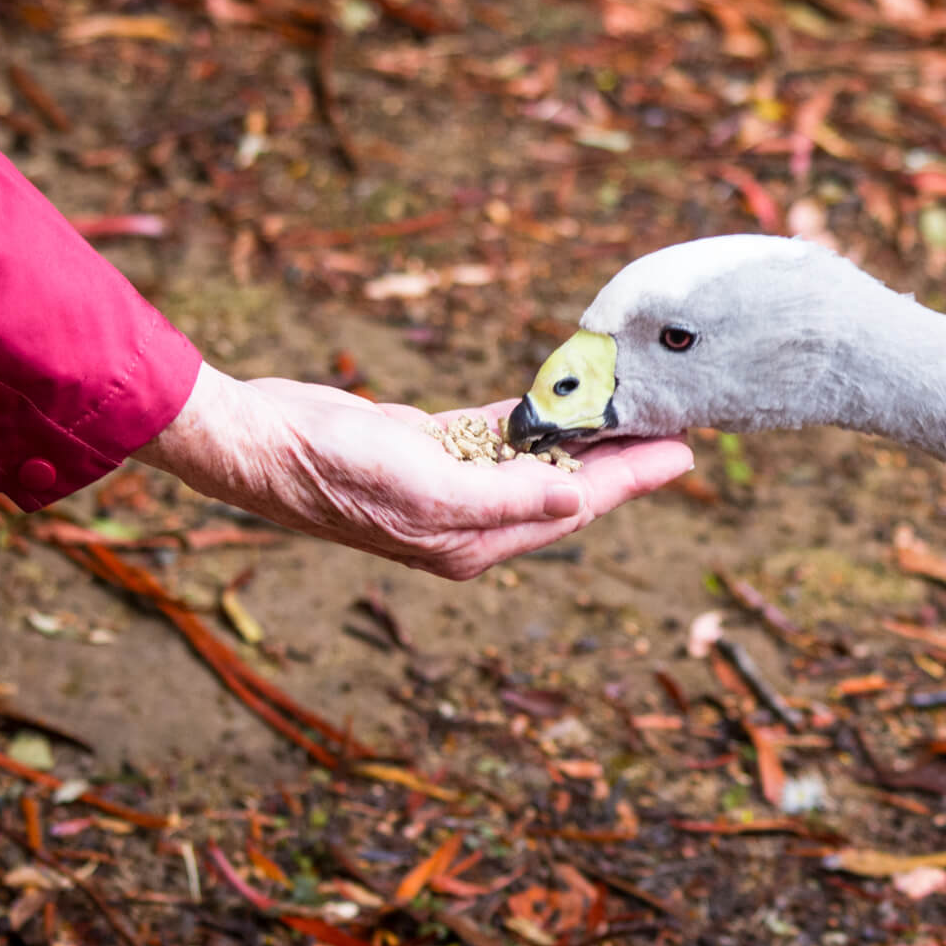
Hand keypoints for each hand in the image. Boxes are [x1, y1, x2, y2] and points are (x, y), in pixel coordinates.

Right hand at [135, 363, 692, 578]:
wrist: (260, 443)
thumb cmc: (335, 470)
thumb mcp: (428, 487)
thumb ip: (505, 496)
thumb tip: (576, 495)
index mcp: (472, 542)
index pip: (575, 509)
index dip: (633, 480)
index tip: (684, 453)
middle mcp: (468, 523)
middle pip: (568, 489)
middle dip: (624, 462)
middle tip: (676, 428)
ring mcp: (448, 487)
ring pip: (537, 461)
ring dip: (584, 438)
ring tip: (635, 413)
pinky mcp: (427, 451)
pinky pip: (497, 436)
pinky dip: (534, 419)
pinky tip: (566, 404)